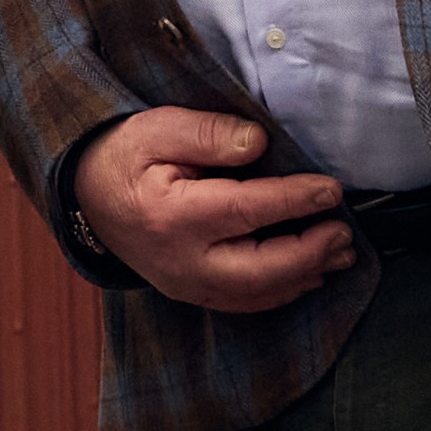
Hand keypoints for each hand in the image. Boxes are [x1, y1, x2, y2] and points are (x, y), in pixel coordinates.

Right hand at [67, 104, 353, 313]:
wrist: (86, 196)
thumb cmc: (125, 156)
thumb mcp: (156, 128)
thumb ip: (207, 134)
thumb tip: (259, 144)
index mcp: (171, 215)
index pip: (246, 211)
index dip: (294, 202)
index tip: (330, 190)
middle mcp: (181, 261)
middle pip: (258, 270)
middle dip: (309, 253)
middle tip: (344, 233)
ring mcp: (186, 284)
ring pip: (256, 294)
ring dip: (304, 275)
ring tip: (340, 252)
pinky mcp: (191, 293)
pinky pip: (244, 302)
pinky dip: (282, 290)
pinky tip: (308, 273)